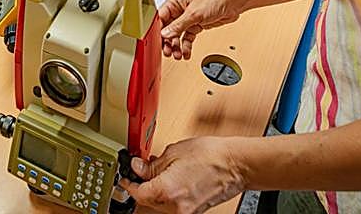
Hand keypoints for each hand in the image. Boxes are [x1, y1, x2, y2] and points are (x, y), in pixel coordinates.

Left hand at [121, 138, 243, 213]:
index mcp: (167, 191)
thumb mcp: (173, 153)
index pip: (137, 193)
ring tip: (159, 169)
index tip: (124, 177)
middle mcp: (176, 207)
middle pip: (148, 200)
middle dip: (142, 184)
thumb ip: (151, 164)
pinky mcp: (194, 210)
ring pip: (160, 203)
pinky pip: (173, 204)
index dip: (128, 183)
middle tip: (140, 168)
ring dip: (155, 188)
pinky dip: (168, 192)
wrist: (236, 164)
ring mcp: (186, 211)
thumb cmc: (211, 156)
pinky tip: (170, 177)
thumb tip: (137, 168)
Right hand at [157, 0, 239, 59]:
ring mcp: (188, 19)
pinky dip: (186, 47)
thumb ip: (179, 25)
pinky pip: (187, 38)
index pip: (161, 17)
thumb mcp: (194, 14)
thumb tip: (165, 34)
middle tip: (168, 52)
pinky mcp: (196, 26)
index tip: (157, 42)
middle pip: (168, 29)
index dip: (158, 30)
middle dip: (167, 42)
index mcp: (175, 2)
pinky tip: (186, 53)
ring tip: (178, 55)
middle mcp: (180, 10)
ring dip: (176, 46)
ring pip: (177, 36)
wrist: (233, 3)